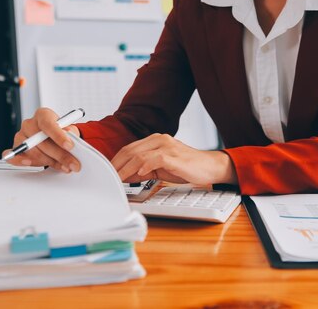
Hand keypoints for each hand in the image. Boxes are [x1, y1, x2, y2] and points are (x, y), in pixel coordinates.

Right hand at [4, 108, 80, 172]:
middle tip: (72, 163)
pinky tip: (31, 163)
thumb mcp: (71, 131)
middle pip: (41, 141)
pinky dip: (21, 160)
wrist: (56, 140)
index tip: (69, 146)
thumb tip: (70, 140)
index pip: (48, 124)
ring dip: (49, 161)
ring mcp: (21, 137)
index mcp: (43, 115)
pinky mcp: (17, 149)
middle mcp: (30, 124)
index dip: (59, 136)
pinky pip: (15, 156)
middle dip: (59, 155)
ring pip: (32, 151)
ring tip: (62, 165)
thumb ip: (71, 134)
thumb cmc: (61, 133)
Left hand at [111, 133, 236, 184]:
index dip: (116, 161)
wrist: (209, 167)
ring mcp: (167, 146)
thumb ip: (144, 168)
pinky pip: (155, 159)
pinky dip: (145, 166)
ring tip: (118, 179)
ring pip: (139, 155)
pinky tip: (139, 174)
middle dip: (117, 165)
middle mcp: (160, 140)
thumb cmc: (187, 167)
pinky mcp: (174, 156)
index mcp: (155, 140)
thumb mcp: (161, 168)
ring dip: (126, 168)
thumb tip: (125, 175)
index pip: (129, 148)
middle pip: (131, 150)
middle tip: (108, 177)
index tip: (108, 172)